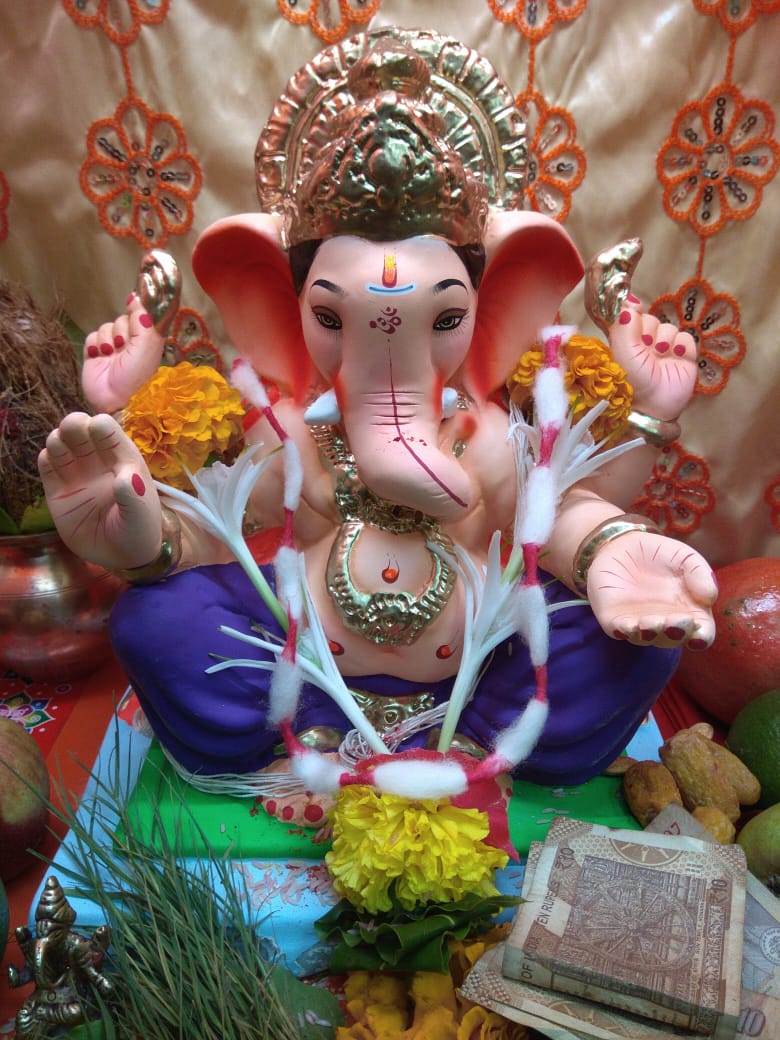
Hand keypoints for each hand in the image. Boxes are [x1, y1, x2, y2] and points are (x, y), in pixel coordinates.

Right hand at [38, 412, 162, 570]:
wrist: (123, 556)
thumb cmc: (139, 530)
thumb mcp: (141, 516)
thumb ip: (134, 496)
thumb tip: (126, 478)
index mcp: (123, 460)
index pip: (109, 433)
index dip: (102, 426)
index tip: (97, 427)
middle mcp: (98, 463)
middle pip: (81, 432)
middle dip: (75, 424)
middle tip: (72, 427)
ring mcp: (77, 475)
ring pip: (62, 445)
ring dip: (58, 439)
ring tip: (59, 444)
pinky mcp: (58, 492)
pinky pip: (48, 467)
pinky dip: (46, 459)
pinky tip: (50, 461)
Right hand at [82, 250, 180, 413]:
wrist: (115, 401)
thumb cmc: (138, 376)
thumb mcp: (148, 344)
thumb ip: (146, 318)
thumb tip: (138, 296)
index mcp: (153, 338)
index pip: (153, 308)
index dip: (153, 288)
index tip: (153, 260)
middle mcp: (135, 339)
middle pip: (127, 314)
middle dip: (125, 327)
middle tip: (127, 346)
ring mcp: (115, 345)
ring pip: (109, 324)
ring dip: (110, 338)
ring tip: (115, 356)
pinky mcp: (97, 351)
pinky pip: (95, 335)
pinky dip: (97, 345)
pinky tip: (102, 358)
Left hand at [587, 531, 716, 647]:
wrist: (623, 545)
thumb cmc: (662, 555)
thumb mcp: (686, 558)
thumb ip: (700, 574)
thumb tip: (709, 598)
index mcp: (689, 613)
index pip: (699, 635)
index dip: (701, 638)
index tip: (700, 634)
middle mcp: (665, 624)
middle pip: (673, 639)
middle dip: (675, 633)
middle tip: (675, 622)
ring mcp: (638, 624)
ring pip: (646, 638)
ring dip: (650, 633)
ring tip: (653, 622)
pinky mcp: (614, 619)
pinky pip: (618, 631)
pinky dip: (622, 631)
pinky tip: (626, 625)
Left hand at [608, 295, 697, 420]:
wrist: (654, 405)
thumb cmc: (632, 381)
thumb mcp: (622, 351)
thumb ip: (623, 324)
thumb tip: (629, 300)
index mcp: (625, 342)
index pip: (631, 315)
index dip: (633, 311)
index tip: (634, 308)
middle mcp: (645, 343)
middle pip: (651, 320)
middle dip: (648, 332)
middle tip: (644, 351)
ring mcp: (666, 348)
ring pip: (668, 328)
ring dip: (663, 342)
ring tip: (658, 360)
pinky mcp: (685, 354)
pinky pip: (686, 337)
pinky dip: (681, 347)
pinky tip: (674, 359)